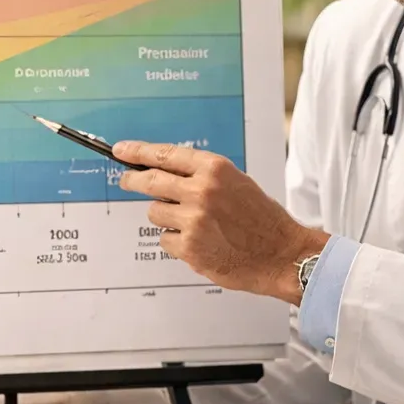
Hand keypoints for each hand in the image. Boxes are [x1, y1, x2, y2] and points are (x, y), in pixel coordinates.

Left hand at [113, 140, 327, 304]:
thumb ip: (202, 177)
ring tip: (195, 225)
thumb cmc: (262, 219)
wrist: (281, 253)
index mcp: (215, 170)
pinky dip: (177, 242)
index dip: (138, 152)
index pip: (165, 155)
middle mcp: (202, 191)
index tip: (122, 150)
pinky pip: (165, 240)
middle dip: (133, 181)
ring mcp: (193, 220)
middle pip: (150, 181)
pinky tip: (201, 243)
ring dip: (167, 218)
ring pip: (155, 213)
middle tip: (126, 181)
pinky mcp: (189, 248)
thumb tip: (165, 175)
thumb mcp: (236, 183)